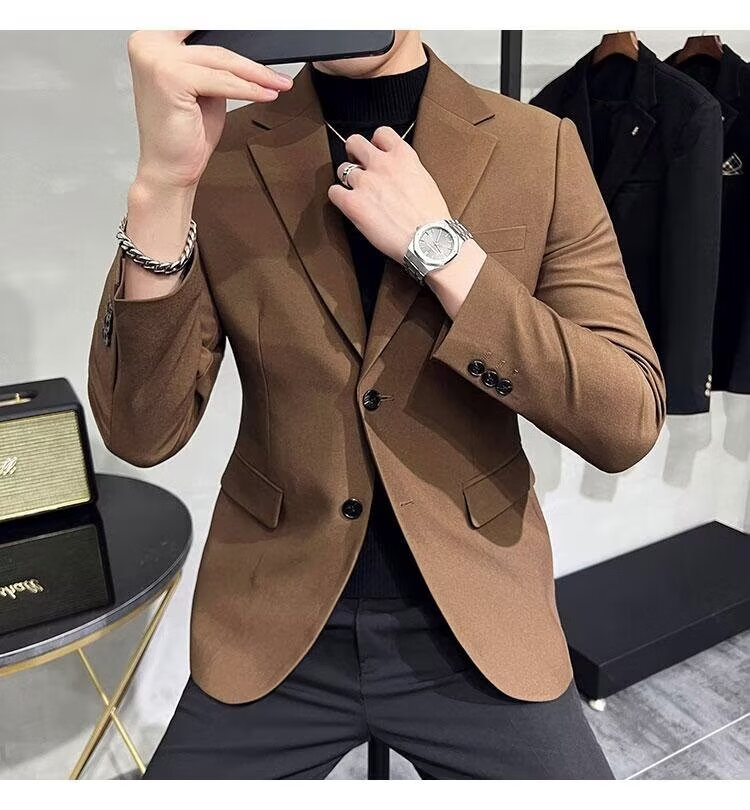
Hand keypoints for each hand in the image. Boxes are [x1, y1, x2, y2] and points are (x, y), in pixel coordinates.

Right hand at [127, 30, 293, 190]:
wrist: (169, 168)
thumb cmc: (182, 133)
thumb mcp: (202, 88)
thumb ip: (213, 65)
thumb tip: (245, 54)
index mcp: (151, 41)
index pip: (202, 30)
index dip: (233, 34)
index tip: (263, 34)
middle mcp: (147, 44)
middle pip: (215, 46)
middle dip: (252, 62)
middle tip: (278, 74)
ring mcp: (155, 59)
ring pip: (221, 62)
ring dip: (256, 75)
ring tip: (278, 84)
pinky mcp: (170, 77)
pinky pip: (222, 81)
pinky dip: (248, 89)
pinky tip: (265, 94)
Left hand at [327, 126, 450, 262]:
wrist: (428, 241)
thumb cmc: (432, 220)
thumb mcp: (425, 182)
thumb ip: (407, 171)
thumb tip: (397, 175)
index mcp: (403, 157)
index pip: (382, 133)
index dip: (375, 142)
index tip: (375, 150)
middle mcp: (382, 164)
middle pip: (355, 142)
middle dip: (353, 152)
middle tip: (355, 163)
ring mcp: (365, 182)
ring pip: (342, 169)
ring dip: (347, 180)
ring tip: (356, 192)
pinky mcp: (353, 203)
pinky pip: (334, 192)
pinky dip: (338, 197)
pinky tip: (347, 204)